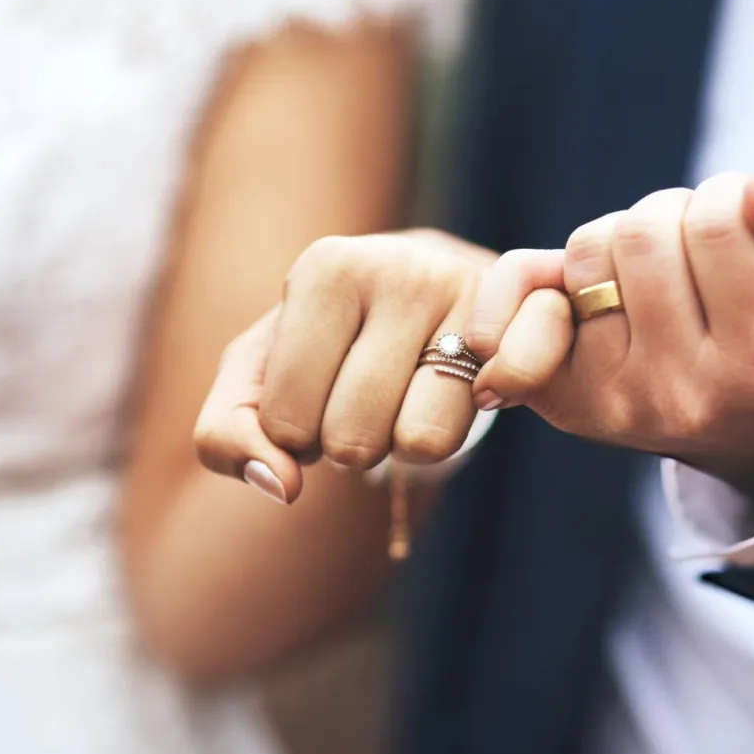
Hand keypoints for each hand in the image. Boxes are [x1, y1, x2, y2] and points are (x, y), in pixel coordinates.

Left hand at [194, 229, 496, 503]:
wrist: (427, 287)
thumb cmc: (324, 344)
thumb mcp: (256, 378)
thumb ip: (227, 435)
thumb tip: (281, 486)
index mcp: (324, 267)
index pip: (286, 422)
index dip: (296, 433)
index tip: (317, 389)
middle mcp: (398, 267)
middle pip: (352, 440)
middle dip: (349, 442)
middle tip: (363, 396)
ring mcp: (467, 292)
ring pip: (419, 443)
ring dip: (405, 444)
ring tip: (405, 394)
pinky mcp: (527, 322)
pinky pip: (479, 426)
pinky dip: (457, 430)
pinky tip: (459, 392)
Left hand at [468, 173, 753, 503]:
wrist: (749, 428)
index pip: (719, 223)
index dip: (730, 196)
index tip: (742, 220)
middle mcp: (683, 393)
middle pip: (642, 232)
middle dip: (671, 215)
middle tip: (695, 247)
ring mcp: (614, 399)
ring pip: (588, 251)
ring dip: (620, 239)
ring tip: (656, 274)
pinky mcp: (562, 397)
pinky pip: (520, 294)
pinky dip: (537, 274)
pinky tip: (575, 293)